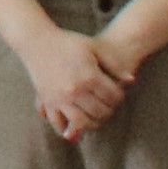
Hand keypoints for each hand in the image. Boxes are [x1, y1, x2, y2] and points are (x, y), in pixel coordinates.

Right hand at [11, 22, 135, 141]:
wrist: (36, 40)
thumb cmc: (67, 42)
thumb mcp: (93, 47)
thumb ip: (114, 64)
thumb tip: (131, 81)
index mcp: (89, 76)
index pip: (114, 97)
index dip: (119, 97)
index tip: (117, 94)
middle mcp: (75, 90)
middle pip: (101, 112)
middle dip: (109, 110)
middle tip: (108, 105)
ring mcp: (60, 97)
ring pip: (82, 122)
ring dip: (92, 123)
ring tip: (95, 117)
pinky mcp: (47, 101)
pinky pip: (58, 122)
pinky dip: (66, 128)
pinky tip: (72, 127)